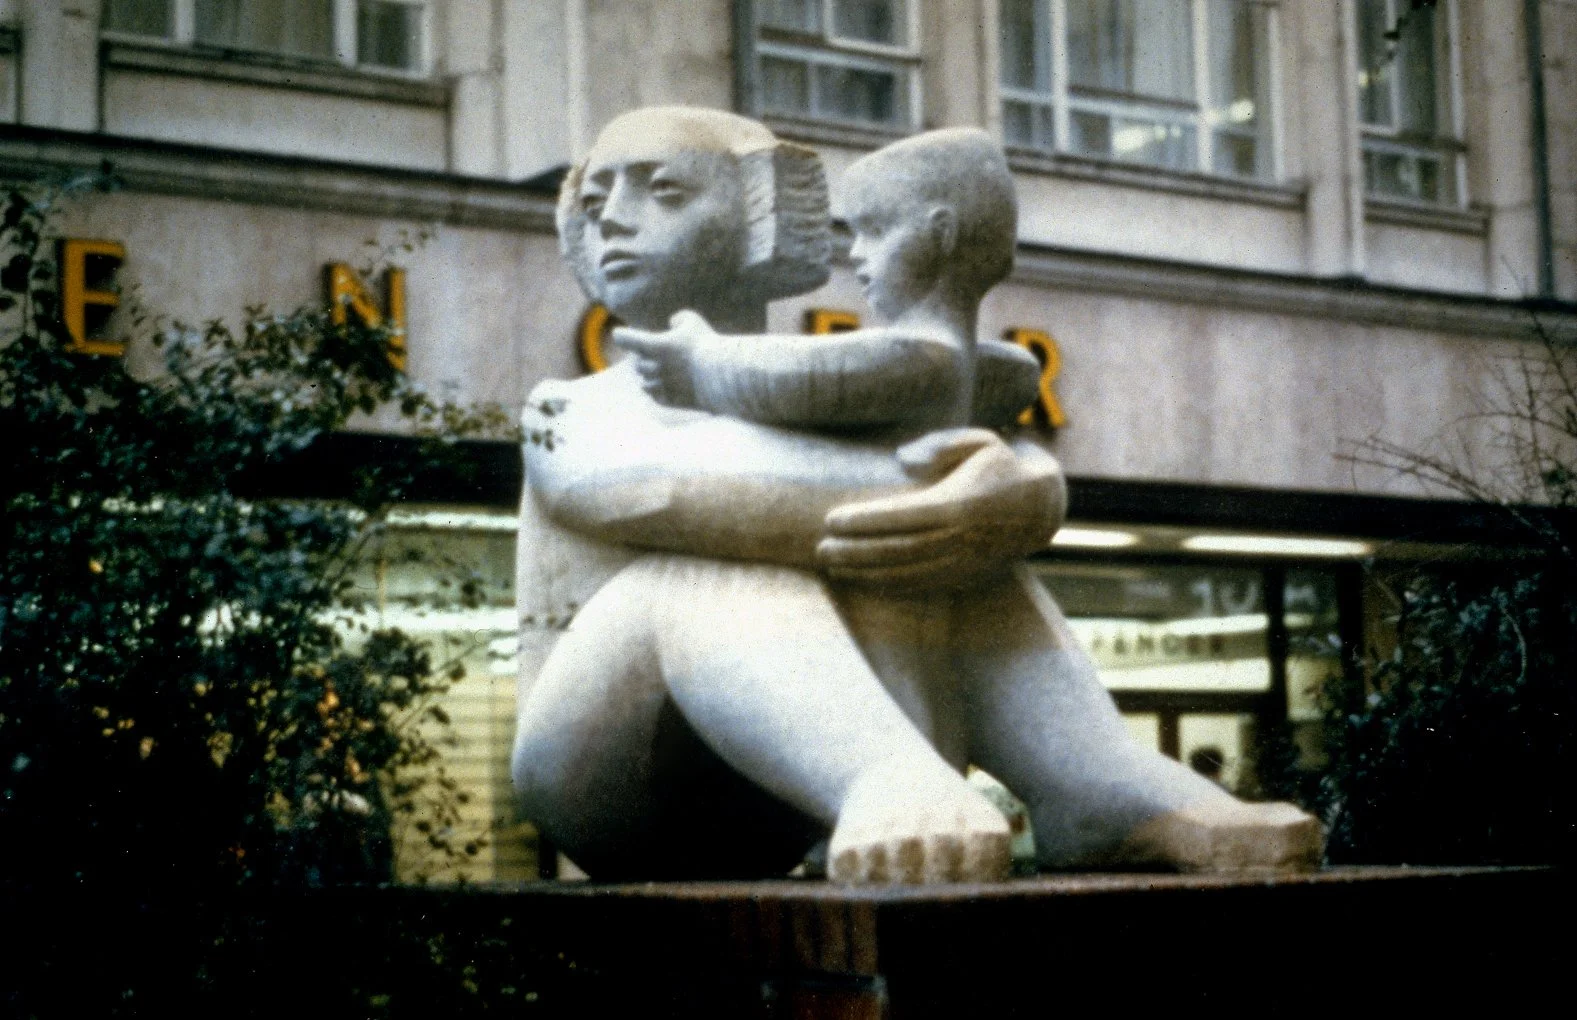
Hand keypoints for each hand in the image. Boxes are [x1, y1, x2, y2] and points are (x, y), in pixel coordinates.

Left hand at [611, 309, 713, 407]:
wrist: (721, 375)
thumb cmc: (706, 345)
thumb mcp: (693, 322)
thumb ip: (679, 319)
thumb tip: (672, 323)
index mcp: (655, 345)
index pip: (627, 339)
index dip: (622, 335)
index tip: (618, 334)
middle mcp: (653, 366)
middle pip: (637, 363)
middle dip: (642, 358)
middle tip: (647, 354)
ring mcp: (661, 385)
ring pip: (644, 382)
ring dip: (648, 376)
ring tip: (655, 371)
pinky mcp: (670, 400)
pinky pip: (655, 396)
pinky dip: (656, 390)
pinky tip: (661, 386)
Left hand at [816, 428, 1065, 589]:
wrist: (1038, 508)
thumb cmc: (999, 466)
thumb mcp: (979, 441)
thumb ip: (942, 444)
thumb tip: (902, 458)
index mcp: (960, 504)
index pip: (901, 517)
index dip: (864, 521)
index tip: (831, 519)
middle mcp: (960, 539)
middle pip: (897, 550)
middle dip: (855, 551)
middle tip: (820, 549)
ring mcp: (963, 563)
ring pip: (906, 574)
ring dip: (865, 573)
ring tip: (832, 566)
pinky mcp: (964, 578)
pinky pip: (921, 586)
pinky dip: (888, 586)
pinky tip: (862, 579)